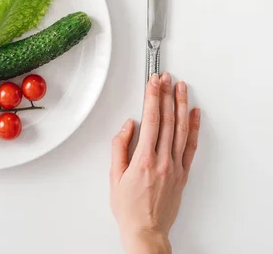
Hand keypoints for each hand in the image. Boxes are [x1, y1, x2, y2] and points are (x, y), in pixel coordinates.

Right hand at [110, 72, 200, 253]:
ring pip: (180, 130)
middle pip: (166, 120)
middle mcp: (162, 161)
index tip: (153, 82)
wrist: (146, 230)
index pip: (150, 120)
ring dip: (181, 106)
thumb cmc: (128, 207)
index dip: (152, 98)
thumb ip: (119, 148)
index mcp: (143, 160)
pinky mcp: (183, 173)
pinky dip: (193, 128)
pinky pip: (190, 147)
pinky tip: (194, 114)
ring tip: (181, 88)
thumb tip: (127, 126)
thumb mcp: (113, 176)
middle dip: (166, 95)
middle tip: (166, 78)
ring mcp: (175, 166)